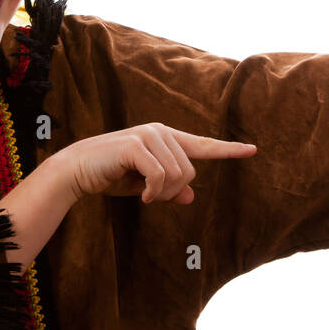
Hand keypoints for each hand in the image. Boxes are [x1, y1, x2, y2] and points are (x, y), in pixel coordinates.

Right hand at [58, 123, 257, 204]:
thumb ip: (168, 189)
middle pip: (190, 171)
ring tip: (142, 194)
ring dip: (161, 193)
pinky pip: (161, 176)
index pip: (203, 145)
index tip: (252, 149)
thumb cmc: (110, 176)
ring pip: (178, 174)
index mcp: (166, 138)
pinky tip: (141, 197)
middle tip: (150, 197)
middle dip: (172, 191)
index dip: (228, 149)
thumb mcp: (144, 187)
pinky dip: (153, 193)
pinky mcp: (136, 144)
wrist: (76, 171)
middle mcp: (160, 132)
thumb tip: (191, 195)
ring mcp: (148, 135)